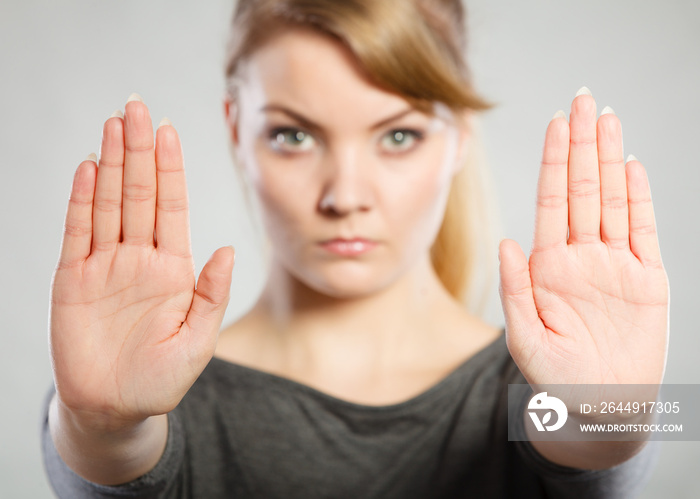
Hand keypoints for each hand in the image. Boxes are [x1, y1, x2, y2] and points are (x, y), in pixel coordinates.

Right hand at [50, 95, 234, 427]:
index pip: (173, 206)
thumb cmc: (161, 379)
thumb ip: (211, 293)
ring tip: (114, 125)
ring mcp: (104, 265)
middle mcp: (140, 257)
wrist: (114, 408)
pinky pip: (77, 232)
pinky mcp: (72, 280)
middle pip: (140, 194)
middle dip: (139, 151)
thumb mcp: (198, 341)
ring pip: (108, 203)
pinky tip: (88, 168)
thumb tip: (227, 248)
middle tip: (138, 108)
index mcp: (174, 268)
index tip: (170, 131)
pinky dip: (81, 200)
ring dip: (110, 164)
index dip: (171, 169)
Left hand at [498, 88, 668, 387]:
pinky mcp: (646, 281)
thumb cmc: (554, 377)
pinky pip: (644, 231)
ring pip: (613, 200)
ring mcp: (615, 265)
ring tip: (606, 119)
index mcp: (548, 265)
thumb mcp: (524, 336)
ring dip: (610, 159)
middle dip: (581, 144)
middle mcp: (581, 256)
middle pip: (582, 189)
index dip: (554, 161)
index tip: (554, 123)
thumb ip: (515, 288)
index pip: (551, 201)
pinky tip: (633, 167)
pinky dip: (641, 199)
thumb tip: (509, 242)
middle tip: (582, 99)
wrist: (597, 407)